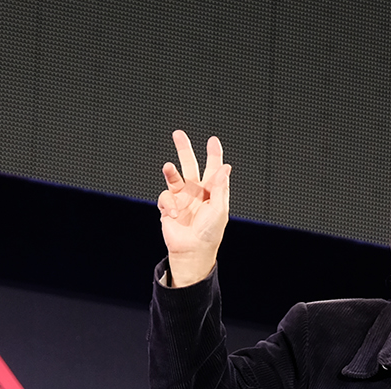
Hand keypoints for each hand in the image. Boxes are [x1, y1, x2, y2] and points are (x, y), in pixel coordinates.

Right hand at [159, 130, 230, 287]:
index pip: (213, 169)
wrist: (192, 252)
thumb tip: (225, 167)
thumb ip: (221, 188)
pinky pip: (165, 197)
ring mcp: (181, 199)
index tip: (213, 141)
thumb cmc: (209, 234)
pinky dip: (169, 204)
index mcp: (212, 192)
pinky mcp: (168, 207)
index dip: (213, 155)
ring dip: (170, 171)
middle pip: (190, 165)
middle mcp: (196, 193)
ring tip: (168, 167)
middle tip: (178, 134)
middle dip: (184, 150)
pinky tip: (175, 215)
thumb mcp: (219, 210)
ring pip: (173, 177)